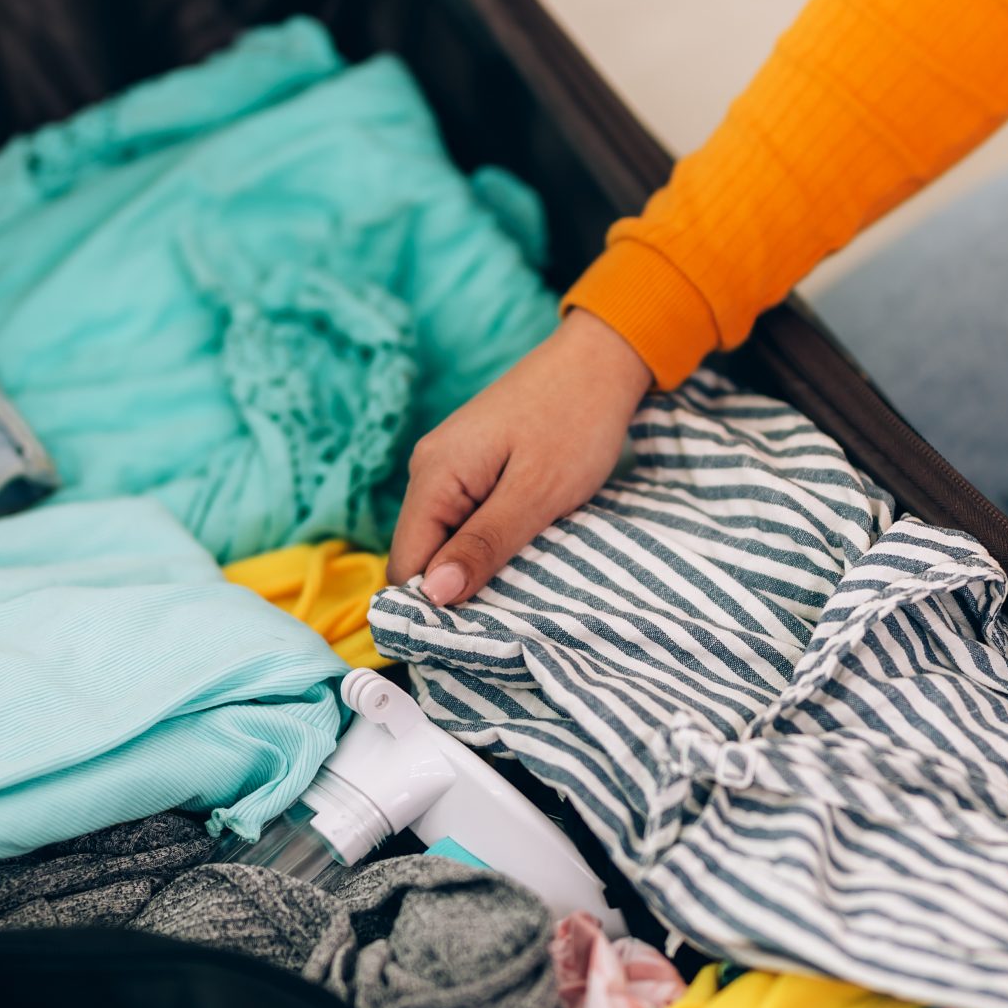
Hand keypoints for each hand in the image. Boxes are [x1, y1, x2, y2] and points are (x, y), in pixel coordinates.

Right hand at [387, 309, 653, 604]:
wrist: (601, 360)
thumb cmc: (576, 420)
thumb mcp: (537, 492)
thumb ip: (484, 544)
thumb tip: (435, 596)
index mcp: (435, 475)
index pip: (406, 566)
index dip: (430, 611)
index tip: (470, 646)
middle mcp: (429, 470)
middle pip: (420, 557)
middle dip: (452, 595)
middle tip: (502, 627)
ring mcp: (450, 468)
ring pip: (443, 543)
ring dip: (472, 572)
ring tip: (515, 599)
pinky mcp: (473, 468)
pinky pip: (463, 523)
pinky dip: (485, 547)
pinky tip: (517, 562)